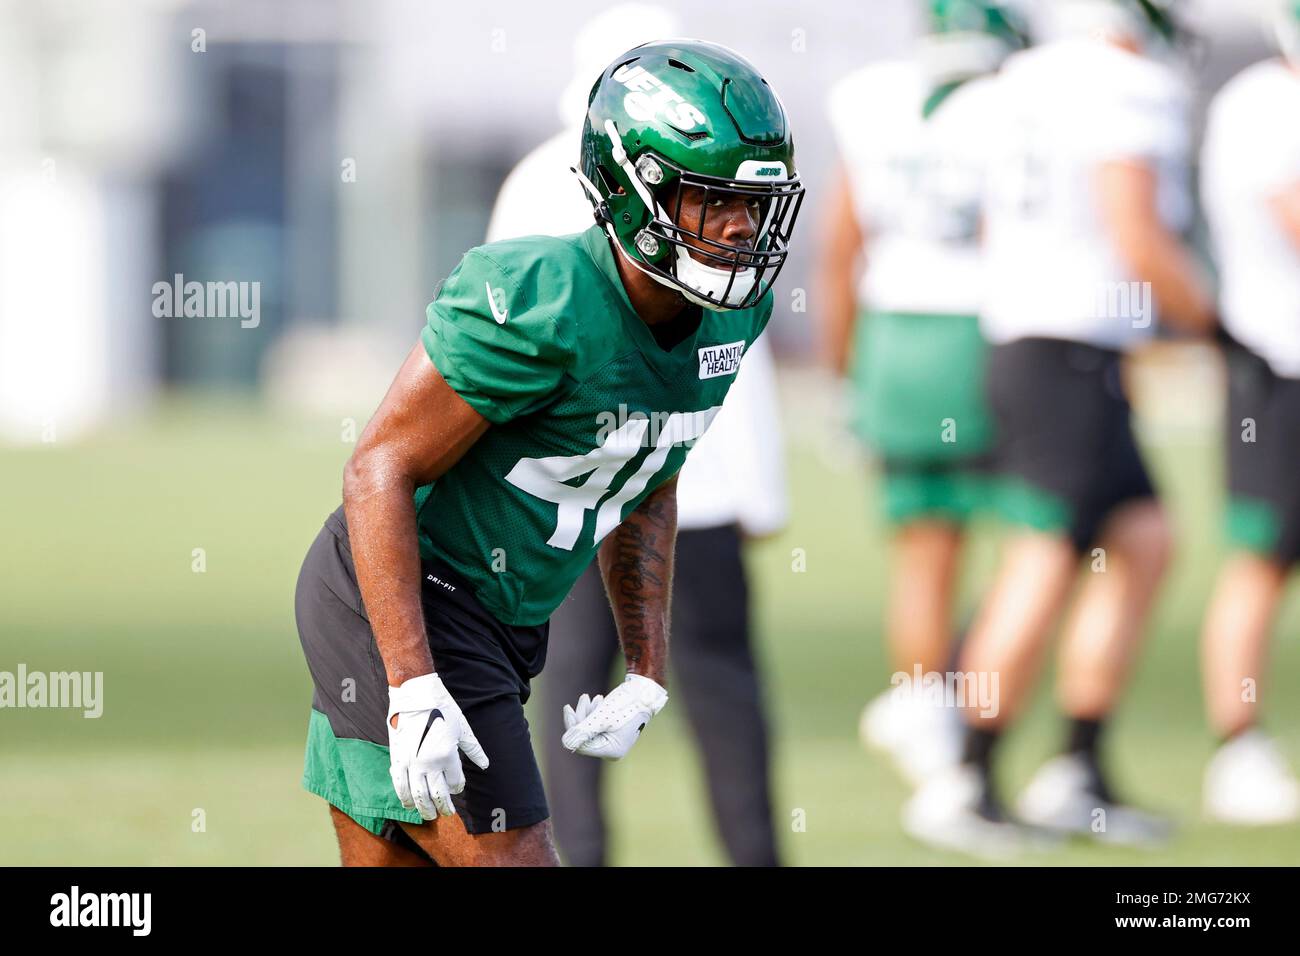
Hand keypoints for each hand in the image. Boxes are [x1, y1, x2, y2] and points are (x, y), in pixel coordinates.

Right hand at [387, 673, 487, 819]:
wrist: (415, 696)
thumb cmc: (442, 710)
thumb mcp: (463, 729)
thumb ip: (474, 750)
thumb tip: (485, 764)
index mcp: (448, 755)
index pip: (455, 783)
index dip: (458, 788)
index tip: (458, 787)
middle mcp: (429, 763)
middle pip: (437, 794)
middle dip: (443, 807)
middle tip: (446, 814)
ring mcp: (411, 763)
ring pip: (418, 795)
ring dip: (424, 809)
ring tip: (429, 815)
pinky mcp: (397, 760)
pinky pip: (400, 786)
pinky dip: (405, 798)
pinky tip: (409, 804)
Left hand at [561, 674, 668, 760]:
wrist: (645, 692)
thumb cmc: (625, 704)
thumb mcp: (602, 717)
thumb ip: (583, 730)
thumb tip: (566, 743)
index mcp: (611, 751)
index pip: (582, 745)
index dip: (573, 728)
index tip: (569, 708)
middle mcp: (612, 750)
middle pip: (585, 737)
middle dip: (581, 717)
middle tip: (584, 697)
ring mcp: (612, 741)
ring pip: (589, 729)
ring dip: (587, 712)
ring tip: (592, 697)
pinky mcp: (612, 732)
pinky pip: (596, 725)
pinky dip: (594, 713)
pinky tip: (598, 701)